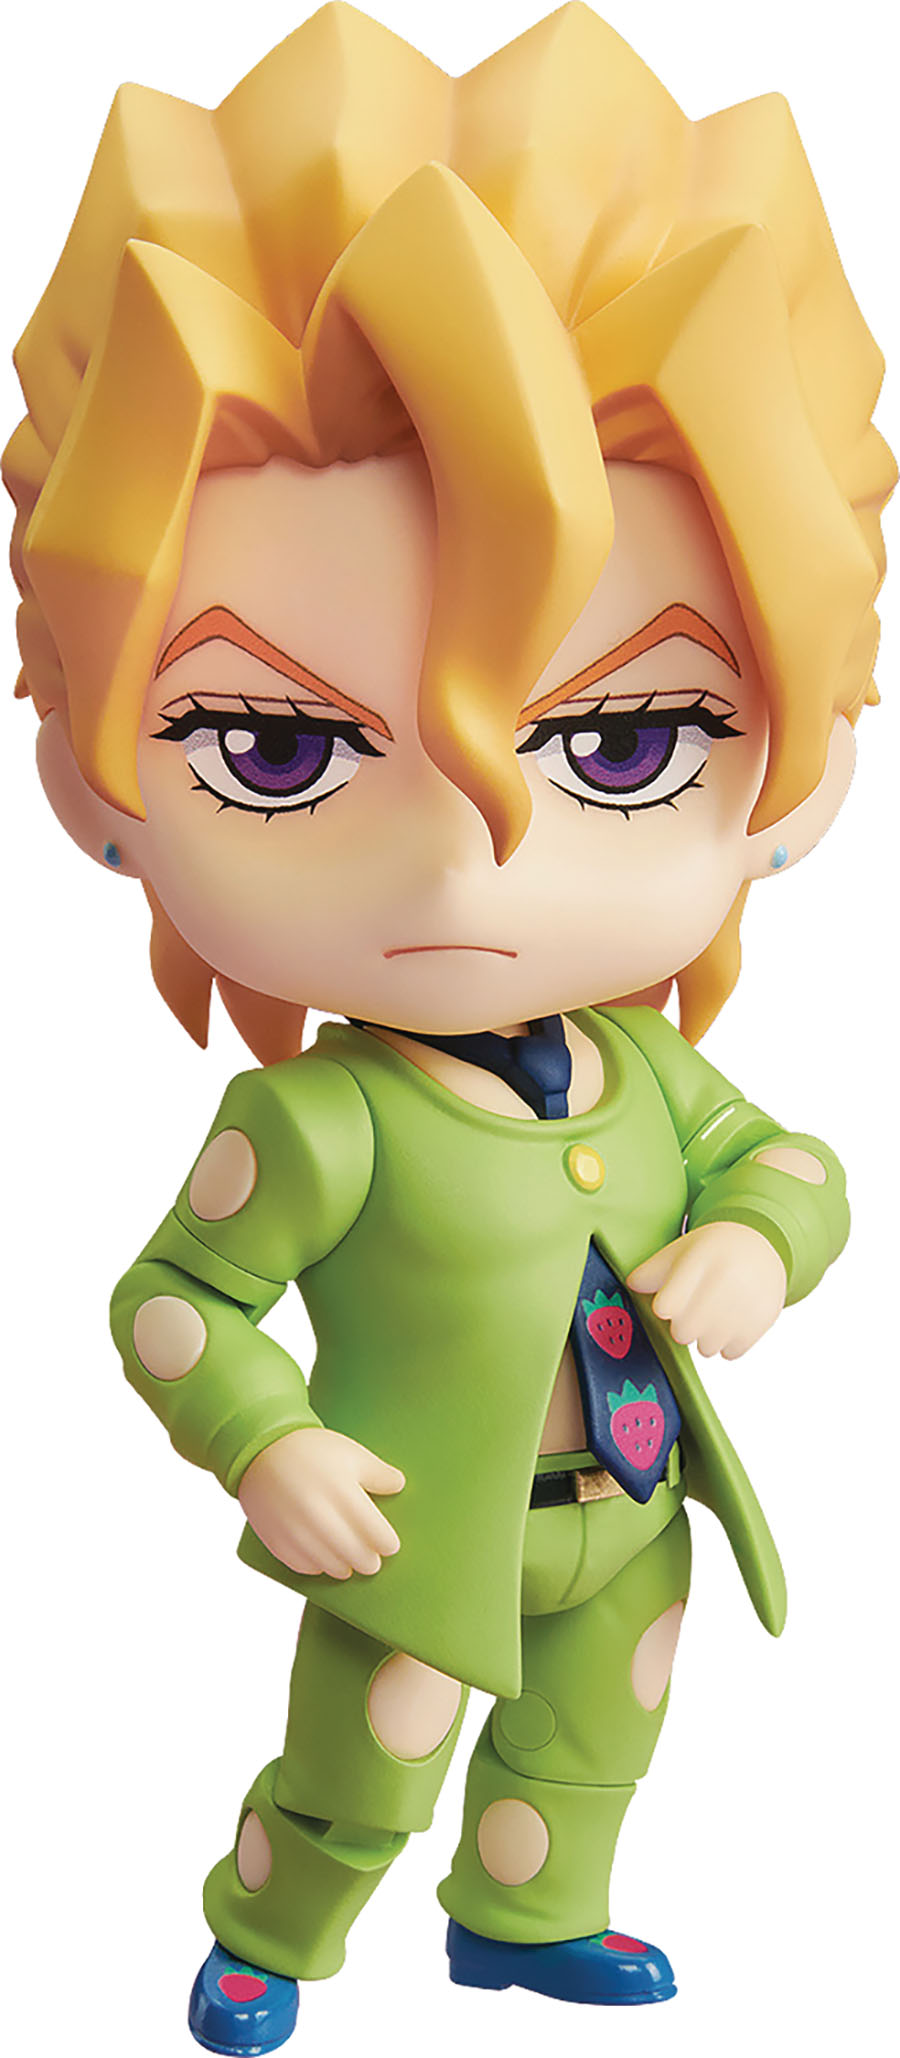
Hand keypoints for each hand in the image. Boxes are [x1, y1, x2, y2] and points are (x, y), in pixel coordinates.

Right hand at [238, 1426, 404, 1579]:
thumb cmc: (312, 1450)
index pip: (376, 1534)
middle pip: (356, 1556)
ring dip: (344, 1567)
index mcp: (342, 1491)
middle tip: (372, 1560)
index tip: (389, 1545)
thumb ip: (379, 1473)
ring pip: (331, 1566)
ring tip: (349, 1563)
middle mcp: (319, 1514)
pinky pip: (304, 1566)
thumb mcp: (351, 1453)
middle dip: (369, 1561)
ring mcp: (295, 1530)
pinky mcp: (276, 1540)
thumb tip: (399, 1486)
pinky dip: (317, 1566)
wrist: (261, 1451)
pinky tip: (323, 1559)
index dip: (387, 1544)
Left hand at [627, 1221, 786, 1359]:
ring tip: (714, 1314)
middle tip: (693, 1311)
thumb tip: (632, 1286)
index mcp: (700, 1259)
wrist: (761, 1248)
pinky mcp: (761, 1323)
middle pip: (683, 1333)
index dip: (665, 1307)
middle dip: (682, 1326)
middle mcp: (725, 1281)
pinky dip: (728, 1343)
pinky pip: (730, 1353)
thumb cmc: (713, 1252)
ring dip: (705, 1337)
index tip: (670, 1301)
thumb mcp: (680, 1250)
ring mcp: (745, 1305)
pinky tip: (732, 1320)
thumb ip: (651, 1271)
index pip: (665, 1307)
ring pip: (706, 1348)